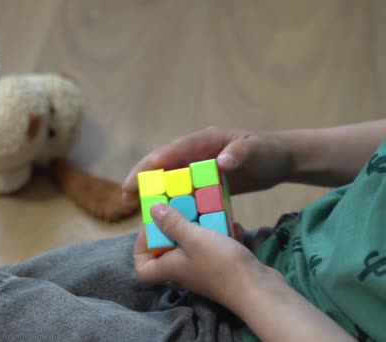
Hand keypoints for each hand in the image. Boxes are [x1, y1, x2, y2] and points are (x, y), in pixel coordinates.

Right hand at [122, 127, 291, 201]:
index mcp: (204, 141)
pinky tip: (163, 214)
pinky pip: (182, 188)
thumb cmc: (268, 151)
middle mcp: (196, 152)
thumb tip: (221, 161)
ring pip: (169, 177)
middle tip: (125, 196)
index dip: (152, 164)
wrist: (281, 160)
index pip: (172, 151)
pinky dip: (171, 199)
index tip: (135, 179)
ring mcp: (198, 165)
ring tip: (137, 207)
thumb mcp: (257, 151)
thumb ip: (240, 153)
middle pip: (163, 164)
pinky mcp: (204, 179)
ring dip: (153, 190)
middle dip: (143, 177)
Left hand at [134, 203, 274, 310]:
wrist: (259, 290)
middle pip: (167, 251)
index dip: (141, 247)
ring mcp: (203, 270)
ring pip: (193, 246)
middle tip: (180, 208)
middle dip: (172, 228)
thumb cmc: (221, 264)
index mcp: (169, 268)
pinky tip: (231, 222)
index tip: (151, 226)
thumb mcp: (194, 238)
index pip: (142, 267)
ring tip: (206, 209)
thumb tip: (152, 210)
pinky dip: (221, 234)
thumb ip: (172, 223)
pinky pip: (215, 247)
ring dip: (199, 228)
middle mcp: (183, 271)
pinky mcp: (222, 267)